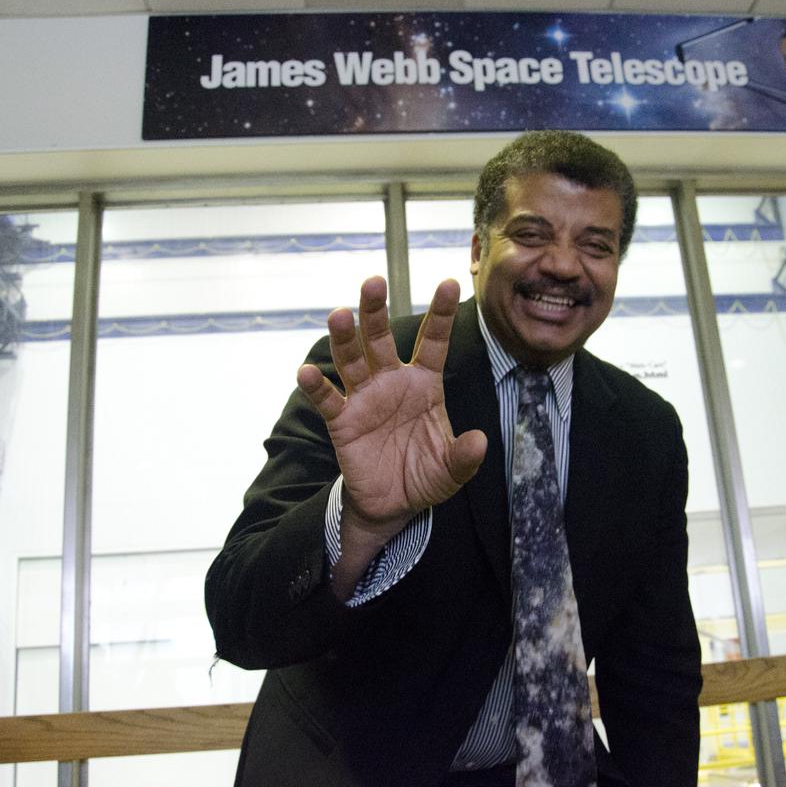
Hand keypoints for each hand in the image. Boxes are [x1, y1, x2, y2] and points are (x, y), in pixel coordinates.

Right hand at [298, 277, 486, 596]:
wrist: (393, 504)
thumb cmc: (424, 476)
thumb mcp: (452, 470)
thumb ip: (464, 456)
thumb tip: (479, 442)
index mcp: (424, 384)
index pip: (432, 342)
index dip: (438, 314)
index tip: (447, 282)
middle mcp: (392, 382)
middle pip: (381, 339)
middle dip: (376, 311)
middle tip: (373, 282)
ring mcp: (364, 398)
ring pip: (352, 359)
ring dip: (345, 338)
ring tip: (339, 314)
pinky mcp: (342, 422)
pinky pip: (328, 400)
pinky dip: (316, 386)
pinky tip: (306, 372)